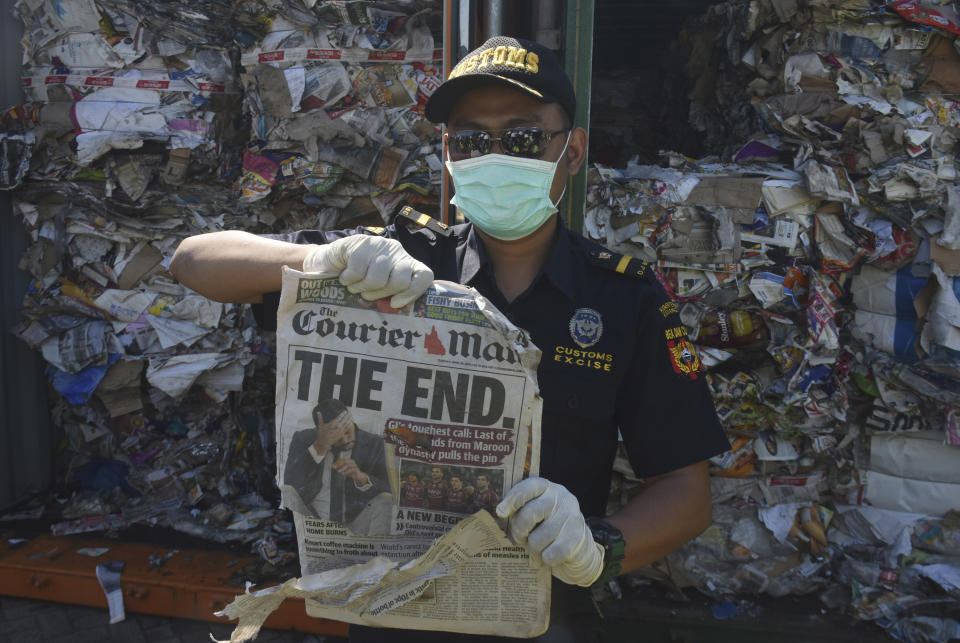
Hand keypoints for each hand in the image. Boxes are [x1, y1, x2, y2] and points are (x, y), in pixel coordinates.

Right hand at [302, 236, 432, 307]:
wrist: (326, 263)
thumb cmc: (356, 282)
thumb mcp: (377, 292)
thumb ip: (391, 298)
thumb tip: (401, 315)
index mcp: (406, 265)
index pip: (424, 276)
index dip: (413, 292)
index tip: (394, 304)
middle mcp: (397, 252)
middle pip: (400, 280)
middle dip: (380, 293)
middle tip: (366, 294)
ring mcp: (380, 245)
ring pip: (378, 277)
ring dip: (361, 287)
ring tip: (354, 285)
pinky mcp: (360, 242)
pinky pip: (358, 269)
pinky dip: (348, 278)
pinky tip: (345, 275)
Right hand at [313, 413, 351, 453]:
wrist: (323, 443)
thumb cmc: (321, 434)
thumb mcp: (320, 425)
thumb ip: (320, 418)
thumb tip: (318, 412)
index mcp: (332, 424)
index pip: (338, 418)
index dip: (342, 414)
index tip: (345, 411)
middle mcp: (336, 427)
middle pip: (343, 420)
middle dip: (347, 416)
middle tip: (350, 412)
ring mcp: (339, 431)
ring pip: (345, 424)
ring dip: (348, 420)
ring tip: (351, 416)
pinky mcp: (341, 435)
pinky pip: (346, 429)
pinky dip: (348, 425)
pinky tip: (351, 422)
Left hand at [332, 457, 369, 486]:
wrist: (357, 475)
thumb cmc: (349, 471)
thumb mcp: (343, 469)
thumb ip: (338, 467)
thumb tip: (332, 465)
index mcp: (349, 460)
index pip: (342, 459)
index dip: (337, 462)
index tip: (333, 465)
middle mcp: (352, 461)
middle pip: (345, 461)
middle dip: (339, 464)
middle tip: (335, 468)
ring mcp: (354, 465)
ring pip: (348, 465)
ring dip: (342, 468)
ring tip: (339, 471)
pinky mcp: (356, 469)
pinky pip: (351, 470)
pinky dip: (346, 472)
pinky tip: (343, 474)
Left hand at [496, 477, 603, 586]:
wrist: (580, 547)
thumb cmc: (547, 528)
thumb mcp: (534, 512)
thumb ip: (520, 509)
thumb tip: (500, 511)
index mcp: (547, 488)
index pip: (527, 488)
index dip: (512, 499)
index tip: (501, 513)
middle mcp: (561, 497)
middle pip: (529, 514)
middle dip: (520, 532)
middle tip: (522, 539)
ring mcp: (571, 515)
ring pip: (538, 539)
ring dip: (534, 550)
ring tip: (540, 548)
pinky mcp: (578, 536)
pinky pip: (551, 554)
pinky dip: (547, 559)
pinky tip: (551, 555)